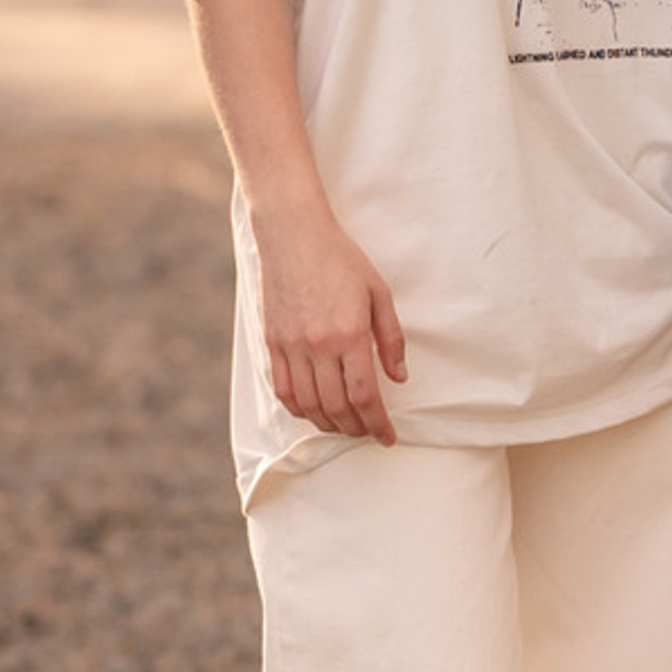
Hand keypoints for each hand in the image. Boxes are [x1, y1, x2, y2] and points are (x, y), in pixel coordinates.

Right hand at [251, 200, 407, 443]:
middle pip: (337, 407)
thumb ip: (391, 338)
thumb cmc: (341, 260)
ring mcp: (291, 346)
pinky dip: (300, 409)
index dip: (378, 423)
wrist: (294, 235)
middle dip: (356, 429)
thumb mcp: (378, 293)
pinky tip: (314, 411)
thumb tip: (399, 377)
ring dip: (329, 424)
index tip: (388, 436)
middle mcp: (318, 345)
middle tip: (369, 433)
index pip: (365, 395)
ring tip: (345, 427)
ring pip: (309, 405)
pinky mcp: (272, 343)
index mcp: (349, 333)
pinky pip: (283, 390)